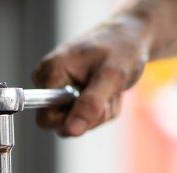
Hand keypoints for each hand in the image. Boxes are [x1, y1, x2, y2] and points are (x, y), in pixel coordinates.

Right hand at [32, 15, 151, 136]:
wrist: (130, 37)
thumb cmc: (121, 48)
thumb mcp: (111, 77)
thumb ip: (90, 105)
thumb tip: (70, 130)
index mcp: (49, 73)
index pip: (46, 118)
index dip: (72, 119)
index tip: (95, 103)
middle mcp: (48, 82)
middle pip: (62, 124)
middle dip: (91, 116)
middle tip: (108, 95)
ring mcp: (59, 90)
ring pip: (76, 123)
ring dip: (100, 113)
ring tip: (111, 90)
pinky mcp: (69, 96)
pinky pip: (84, 118)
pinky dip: (101, 110)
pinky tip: (109, 92)